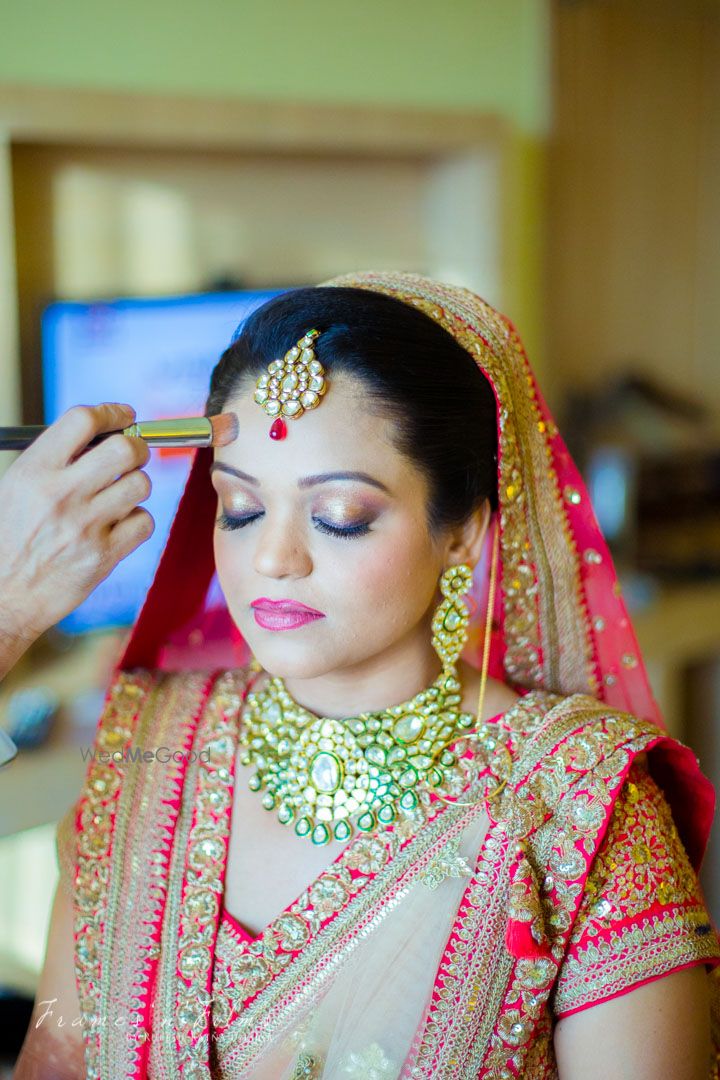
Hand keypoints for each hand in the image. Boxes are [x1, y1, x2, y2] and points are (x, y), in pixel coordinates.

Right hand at [0, 403, 154, 673]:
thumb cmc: (7, 540)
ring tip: (120, 494)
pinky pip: (144, 522)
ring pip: (141, 484)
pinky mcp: (103, 557)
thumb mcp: (15, 488)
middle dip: (137, 446)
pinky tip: (119, 525)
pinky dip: (137, 520)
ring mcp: (85, 527)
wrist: (0, 598)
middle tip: (134, 454)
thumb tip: (104, 434)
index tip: (124, 416)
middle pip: (124, 449)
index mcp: (33, 471)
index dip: (111, 413)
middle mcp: (61, 495)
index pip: (83, 421)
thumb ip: (54, 461)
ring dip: (136, 485)